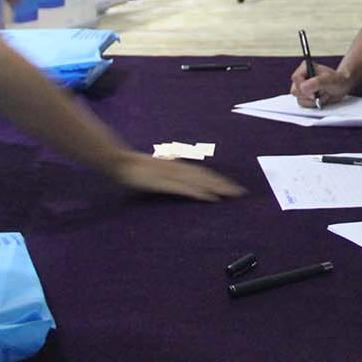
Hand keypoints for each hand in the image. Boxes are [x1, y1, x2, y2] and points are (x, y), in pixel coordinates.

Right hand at [111, 152, 245, 201]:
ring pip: (199, 182)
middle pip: (206, 177)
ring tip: (231, 195)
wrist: (120, 162)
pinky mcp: (164, 183)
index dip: (219, 179)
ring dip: (217, 188)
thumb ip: (171, 174)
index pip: (204, 173)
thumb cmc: (138, 168)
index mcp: (179, 166)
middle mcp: (179, 169)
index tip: (234, 186)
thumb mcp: (158, 170)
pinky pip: (185, 189)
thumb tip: (184, 178)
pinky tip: (210, 199)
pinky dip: (199, 193)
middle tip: (241, 193)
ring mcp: (172, 176)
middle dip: (224, 184)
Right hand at [291, 62, 352, 106]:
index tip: (314, 94)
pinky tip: (321, 99)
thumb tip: (303, 87)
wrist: (342, 86)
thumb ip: (317, 82)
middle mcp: (302, 77)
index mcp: (306, 67)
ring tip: (324, 95)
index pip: (296, 78)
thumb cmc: (338, 80)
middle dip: (310, 95)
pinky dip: (313, 104)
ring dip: (313, 101)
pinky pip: (303, 105)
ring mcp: (302, 87)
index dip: (303, 88)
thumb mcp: (330, 79)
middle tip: (323, 92)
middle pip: (295, 91)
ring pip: (299, 99)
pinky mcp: (304, 96)